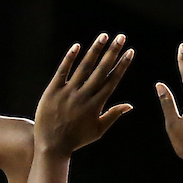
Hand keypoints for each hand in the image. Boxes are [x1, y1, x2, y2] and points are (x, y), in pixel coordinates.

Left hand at [34, 33, 132, 156]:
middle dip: (113, 52)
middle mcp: (84, 96)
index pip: (112, 80)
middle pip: (101, 70)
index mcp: (96, 105)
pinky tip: (77, 46)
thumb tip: (130, 106)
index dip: (122, 65)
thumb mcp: (98, 130)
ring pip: (84, 67)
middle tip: (121, 37)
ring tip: (104, 36)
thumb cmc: (76, 139)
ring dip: (95, 50)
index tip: (130, 51)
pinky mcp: (53, 91)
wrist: (52, 146)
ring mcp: (68, 92)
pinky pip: (62, 71)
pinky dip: (70, 58)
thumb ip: (113, 115)